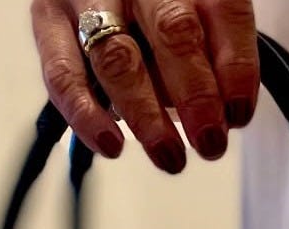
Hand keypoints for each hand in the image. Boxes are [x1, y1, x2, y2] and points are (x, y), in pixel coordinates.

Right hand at [31, 0, 258, 172]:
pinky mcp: (49, 17)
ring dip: (147, 115)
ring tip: (168, 154)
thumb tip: (226, 115)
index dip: (237, 68)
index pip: (225, 11)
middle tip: (210, 142)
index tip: (239, 116)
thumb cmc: (161, 15)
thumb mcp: (201, 21)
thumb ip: (218, 56)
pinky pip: (63, 72)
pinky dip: (87, 114)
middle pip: (174, 30)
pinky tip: (110, 144)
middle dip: (196, 96)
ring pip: (118, 56)